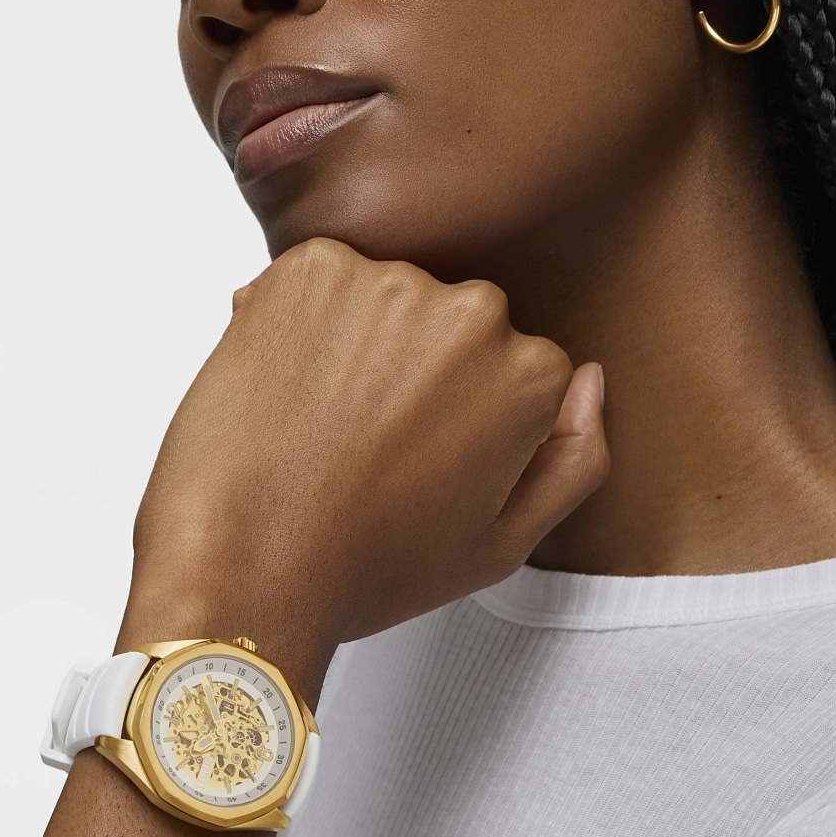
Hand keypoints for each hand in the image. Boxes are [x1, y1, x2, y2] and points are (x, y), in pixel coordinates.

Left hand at [122, 238, 608, 674]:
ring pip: (385, 298)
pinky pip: (319, 280)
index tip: (416, 453)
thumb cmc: (367, 565)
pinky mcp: (311, 270)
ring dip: (357, 340)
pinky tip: (285, 383)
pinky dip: (300, 318)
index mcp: (528, 374)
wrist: (246, 566)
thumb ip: (573, 458)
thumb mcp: (501, 543)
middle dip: (414, 368)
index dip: (456, 414)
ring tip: (320, 418)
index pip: (508, 365)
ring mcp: (389, 284)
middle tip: (364, 439)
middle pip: (451, 324)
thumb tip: (590, 379)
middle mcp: (471, 314)